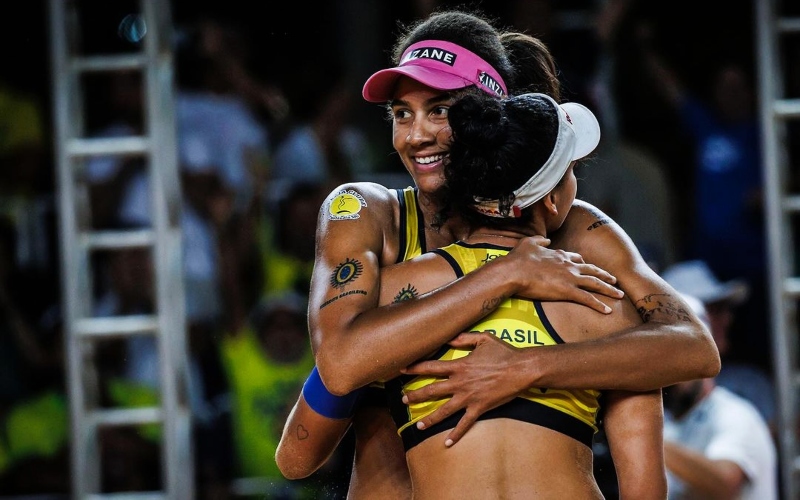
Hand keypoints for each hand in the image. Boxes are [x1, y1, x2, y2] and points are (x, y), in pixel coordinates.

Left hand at [401, 332, 529, 446]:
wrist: (521, 369)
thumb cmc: (504, 353)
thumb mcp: (483, 339)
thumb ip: (464, 338)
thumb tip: (449, 337)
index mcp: (460, 366)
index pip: (431, 367)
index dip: (415, 368)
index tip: (401, 370)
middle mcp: (460, 383)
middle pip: (432, 390)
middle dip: (416, 396)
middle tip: (403, 401)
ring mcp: (469, 397)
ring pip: (444, 410)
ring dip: (430, 419)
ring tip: (418, 425)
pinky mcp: (479, 408)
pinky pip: (465, 424)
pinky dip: (456, 434)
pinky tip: (447, 443)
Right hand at [506, 236, 622, 312]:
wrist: (514, 271)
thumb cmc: (517, 259)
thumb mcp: (528, 243)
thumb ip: (539, 240)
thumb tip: (547, 239)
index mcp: (559, 255)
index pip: (576, 258)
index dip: (584, 263)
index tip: (589, 266)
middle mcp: (568, 265)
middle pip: (592, 270)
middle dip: (605, 275)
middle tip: (614, 280)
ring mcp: (570, 278)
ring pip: (595, 284)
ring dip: (609, 289)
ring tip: (619, 294)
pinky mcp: (567, 291)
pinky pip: (588, 299)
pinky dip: (599, 305)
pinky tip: (608, 310)